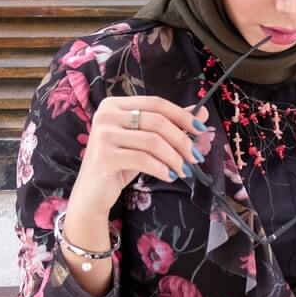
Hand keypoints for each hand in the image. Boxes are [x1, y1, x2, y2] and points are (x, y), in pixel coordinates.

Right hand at [70, 96, 211, 212]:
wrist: (94, 193)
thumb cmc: (121, 163)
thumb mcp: (146, 142)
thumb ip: (170, 125)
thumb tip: (202, 112)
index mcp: (115, 105)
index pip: (156, 103)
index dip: (182, 115)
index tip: (201, 129)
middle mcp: (105, 114)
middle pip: (157, 121)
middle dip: (182, 140)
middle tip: (196, 157)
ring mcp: (102, 134)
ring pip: (152, 141)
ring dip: (175, 157)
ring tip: (185, 170)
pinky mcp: (103, 155)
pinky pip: (142, 159)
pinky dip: (162, 168)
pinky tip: (170, 176)